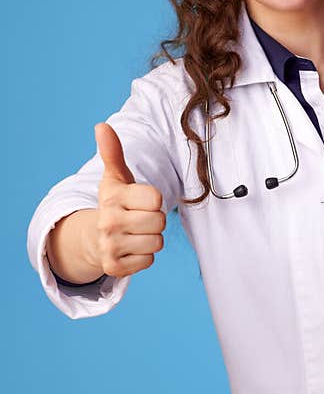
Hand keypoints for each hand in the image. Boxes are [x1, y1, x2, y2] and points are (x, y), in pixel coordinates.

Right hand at [88, 123, 165, 277]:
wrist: (94, 237)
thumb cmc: (115, 203)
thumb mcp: (115, 177)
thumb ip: (113, 152)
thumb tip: (101, 125)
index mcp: (112, 198)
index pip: (157, 200)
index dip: (154, 200)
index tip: (141, 201)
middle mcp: (107, 222)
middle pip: (159, 222)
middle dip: (155, 220)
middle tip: (138, 219)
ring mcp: (109, 247)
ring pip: (157, 243)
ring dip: (151, 239)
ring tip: (135, 233)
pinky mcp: (114, 268)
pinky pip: (149, 261)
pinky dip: (144, 257)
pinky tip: (131, 249)